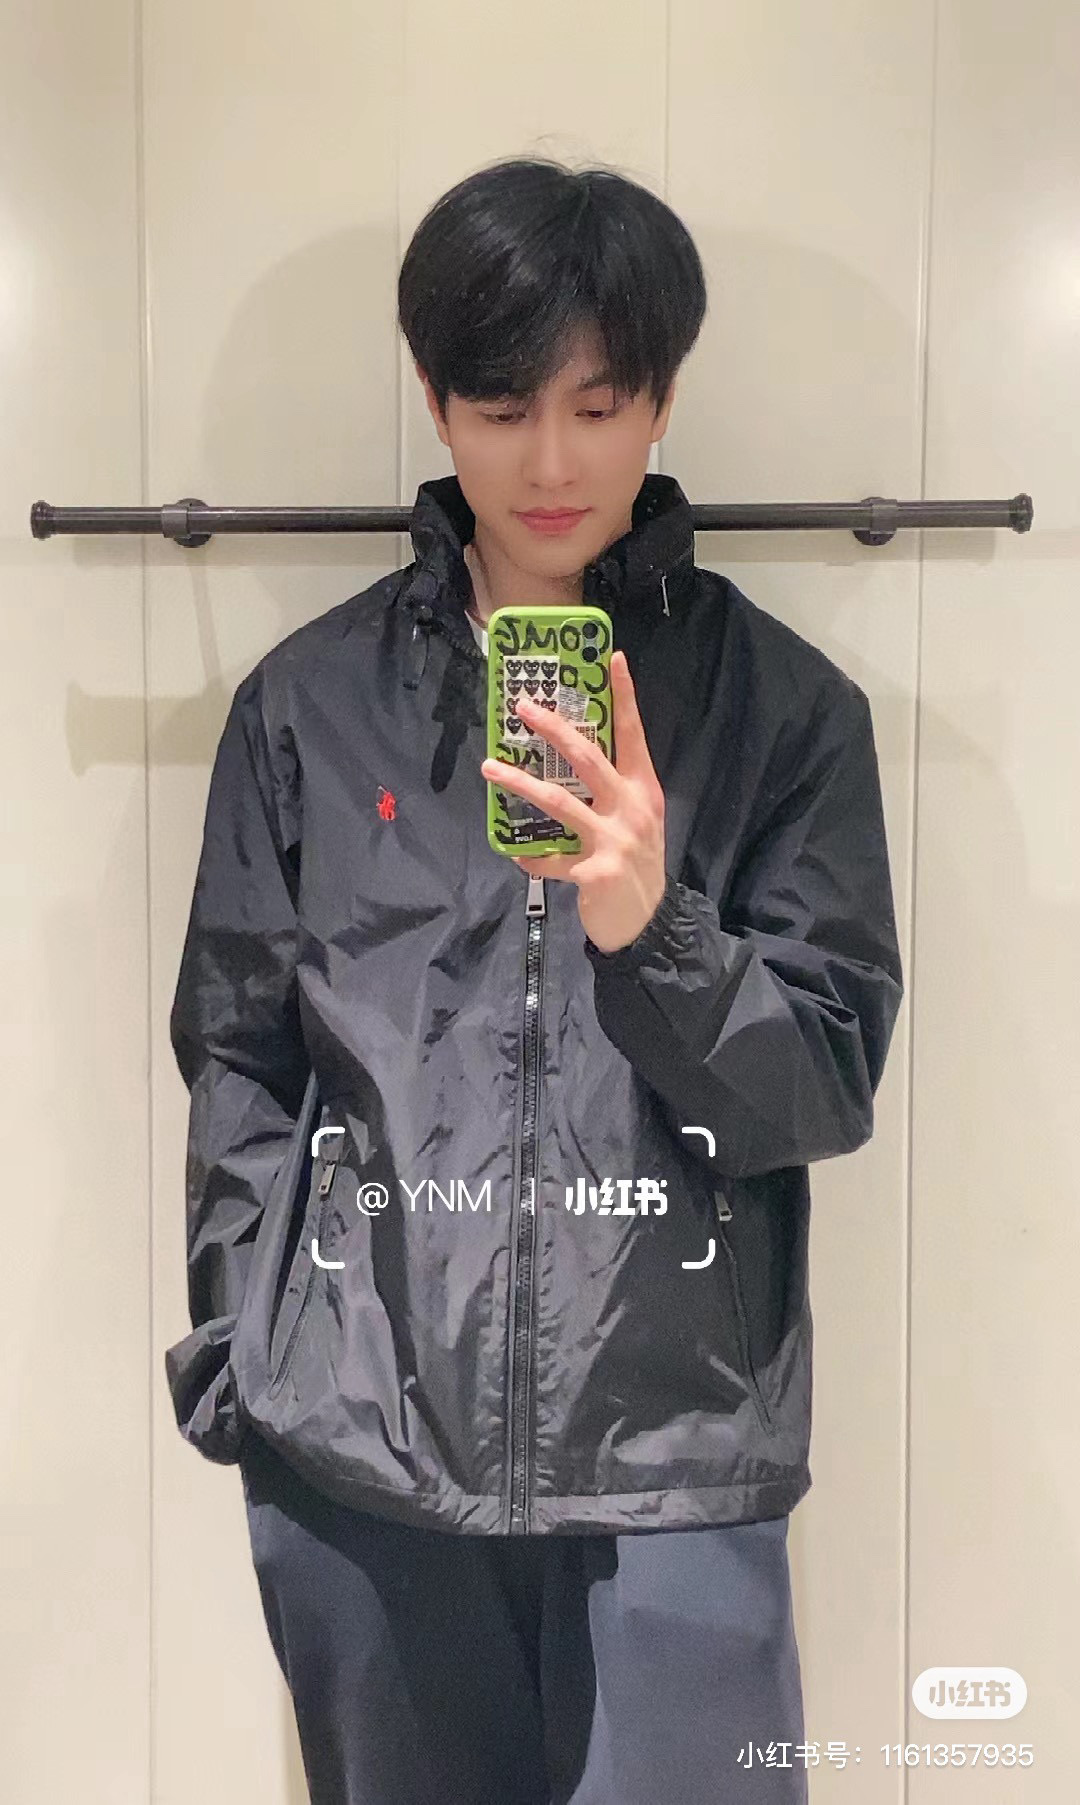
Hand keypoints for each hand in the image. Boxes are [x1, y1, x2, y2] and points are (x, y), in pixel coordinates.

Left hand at [480, 650, 666, 953]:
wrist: (648, 924)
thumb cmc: (636, 865)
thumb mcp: (636, 821)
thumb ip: (612, 792)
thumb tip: (570, 757)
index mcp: (643, 790)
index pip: (633, 734)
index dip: (624, 696)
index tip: (612, 658)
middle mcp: (632, 808)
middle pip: (588, 758)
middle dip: (553, 729)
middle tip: (522, 706)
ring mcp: (615, 840)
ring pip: (558, 802)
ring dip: (519, 782)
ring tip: (490, 768)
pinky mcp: (595, 872)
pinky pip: (550, 859)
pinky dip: (531, 857)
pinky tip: (518, 854)